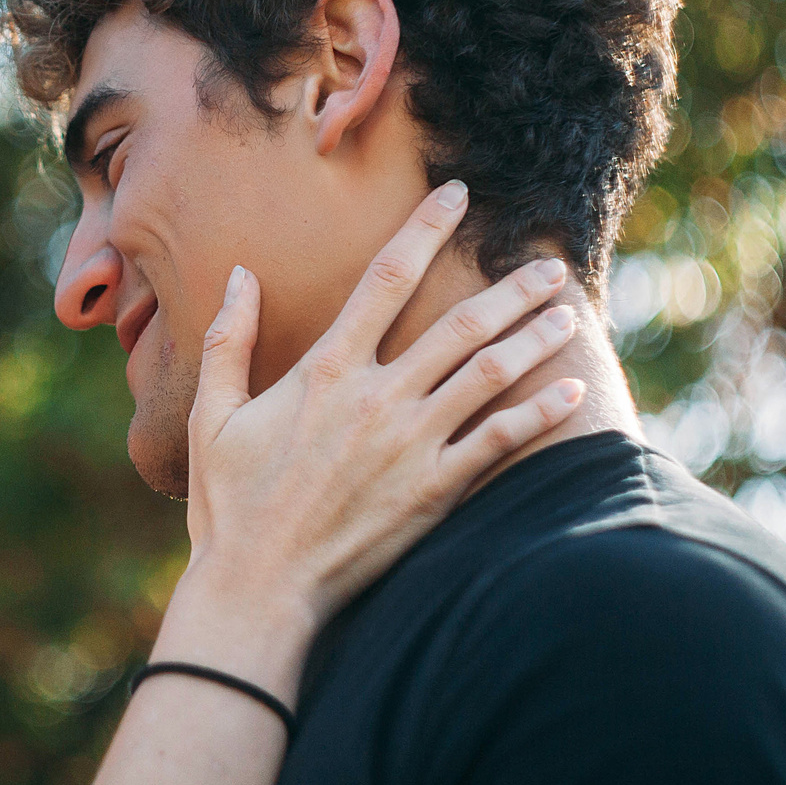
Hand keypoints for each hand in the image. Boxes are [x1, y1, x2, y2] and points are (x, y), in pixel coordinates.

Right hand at [165, 182, 585, 680]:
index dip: (425, 230)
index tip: (458, 196)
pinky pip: (500, 443)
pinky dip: (540, 414)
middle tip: (550, 263)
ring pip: (490, 375)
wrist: (258, 588)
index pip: (384, 278)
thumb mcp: (212, 417)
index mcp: (324, 370)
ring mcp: (410, 445)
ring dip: (535, 339)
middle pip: (460, 324)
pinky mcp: (433, 491)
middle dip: (510, 288)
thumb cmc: (230, 505)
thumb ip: (230, 341)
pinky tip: (573, 392)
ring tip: (568, 314)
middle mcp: (376, 398)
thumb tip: (239, 275)